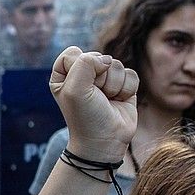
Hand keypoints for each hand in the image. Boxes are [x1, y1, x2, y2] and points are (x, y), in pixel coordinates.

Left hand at [49, 47, 136, 162]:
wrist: (104, 142)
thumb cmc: (85, 117)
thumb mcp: (74, 89)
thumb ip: (86, 63)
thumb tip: (107, 60)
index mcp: (64, 74)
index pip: (73, 53)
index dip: (80, 68)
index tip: (79, 88)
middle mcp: (84, 74)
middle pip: (98, 56)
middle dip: (99, 78)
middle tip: (95, 98)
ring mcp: (105, 79)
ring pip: (116, 64)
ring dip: (113, 85)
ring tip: (107, 101)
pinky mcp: (123, 86)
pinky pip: (130, 74)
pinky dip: (126, 89)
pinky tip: (119, 101)